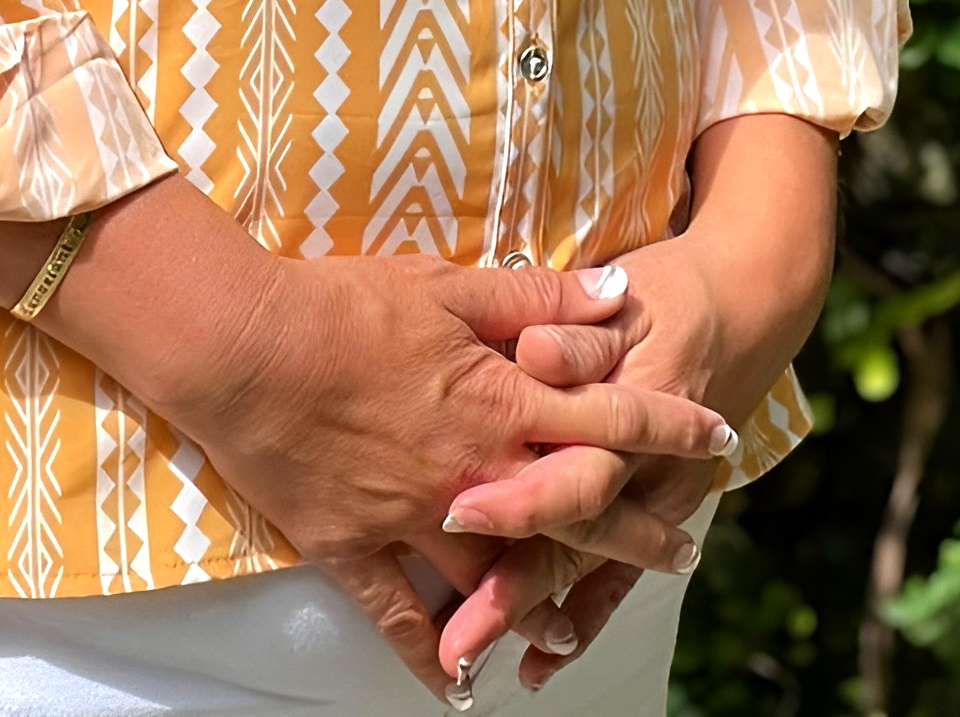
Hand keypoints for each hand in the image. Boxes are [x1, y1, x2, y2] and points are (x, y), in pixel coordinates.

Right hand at [0, 182, 712, 705]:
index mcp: (499, 400)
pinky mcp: (354, 548)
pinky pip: (401, 619)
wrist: (243, 344)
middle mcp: (472, 472)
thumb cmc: (343, 301)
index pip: (607, 417)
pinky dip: (432, 656)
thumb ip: (537, 295)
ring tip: (581, 620)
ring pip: (497, 577)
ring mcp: (413, 519)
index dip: (667, 426)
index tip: (717, 436)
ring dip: (544, 601)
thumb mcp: (448, 283)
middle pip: (573, 510)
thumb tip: (620, 293)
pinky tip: (460, 682)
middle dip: (633, 530)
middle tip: (679, 550)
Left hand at [433, 117, 840, 691]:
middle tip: (453, 636)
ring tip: (469, 659)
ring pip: (585, 569)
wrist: (748, 308)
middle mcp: (644, 471)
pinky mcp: (654, 511)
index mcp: (630, 413)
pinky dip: (578, 619)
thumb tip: (537, 352)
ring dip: (531, 617)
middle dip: (508, 591)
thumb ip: (578, 332)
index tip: (456, 518)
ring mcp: (653, 499)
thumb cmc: (670, 297)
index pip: (570, 472)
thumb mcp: (624, 300)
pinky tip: (540, 663)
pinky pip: (614, 578)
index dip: (515, 499)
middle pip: (569, 541)